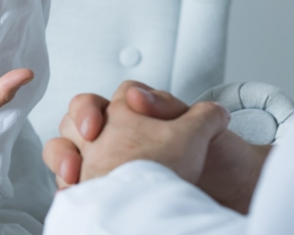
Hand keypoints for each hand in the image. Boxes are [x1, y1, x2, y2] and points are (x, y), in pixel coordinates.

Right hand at [44, 82, 268, 212]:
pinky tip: (73, 196)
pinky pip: (72, 187)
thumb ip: (168, 106)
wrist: (230, 196)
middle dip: (74, 127)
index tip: (99, 125)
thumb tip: (134, 96)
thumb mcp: (203, 126)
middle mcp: (114, 136)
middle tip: (89, 140)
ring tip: (73, 175)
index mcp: (134, 115)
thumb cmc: (216, 159)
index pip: (99, 100)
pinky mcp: (103, 192)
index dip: (91, 107)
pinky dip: (69, 191)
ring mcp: (105, 164)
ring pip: (64, 150)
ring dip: (62, 158)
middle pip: (74, 120)